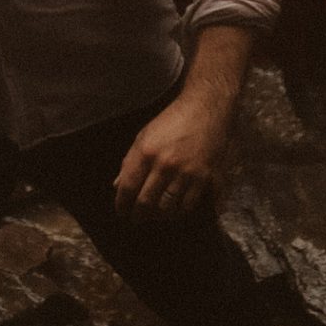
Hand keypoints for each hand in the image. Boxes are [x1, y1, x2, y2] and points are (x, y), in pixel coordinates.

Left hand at [114, 91, 226, 217]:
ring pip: (170, 209)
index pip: (128, 188)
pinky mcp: (207, 176)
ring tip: (158, 214)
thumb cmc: (173, 120)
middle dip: (140, 215)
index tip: (122, 211)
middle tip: (138, 218)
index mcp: (146, 152)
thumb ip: (130, 161)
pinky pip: (193, 205)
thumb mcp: (145, 135)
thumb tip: (118, 185)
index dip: (122, 204)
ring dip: (162, 216)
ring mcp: (188, 172)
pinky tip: (179, 208)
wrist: (206, 107)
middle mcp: (166, 165)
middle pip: (148, 203)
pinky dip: (184, 210)